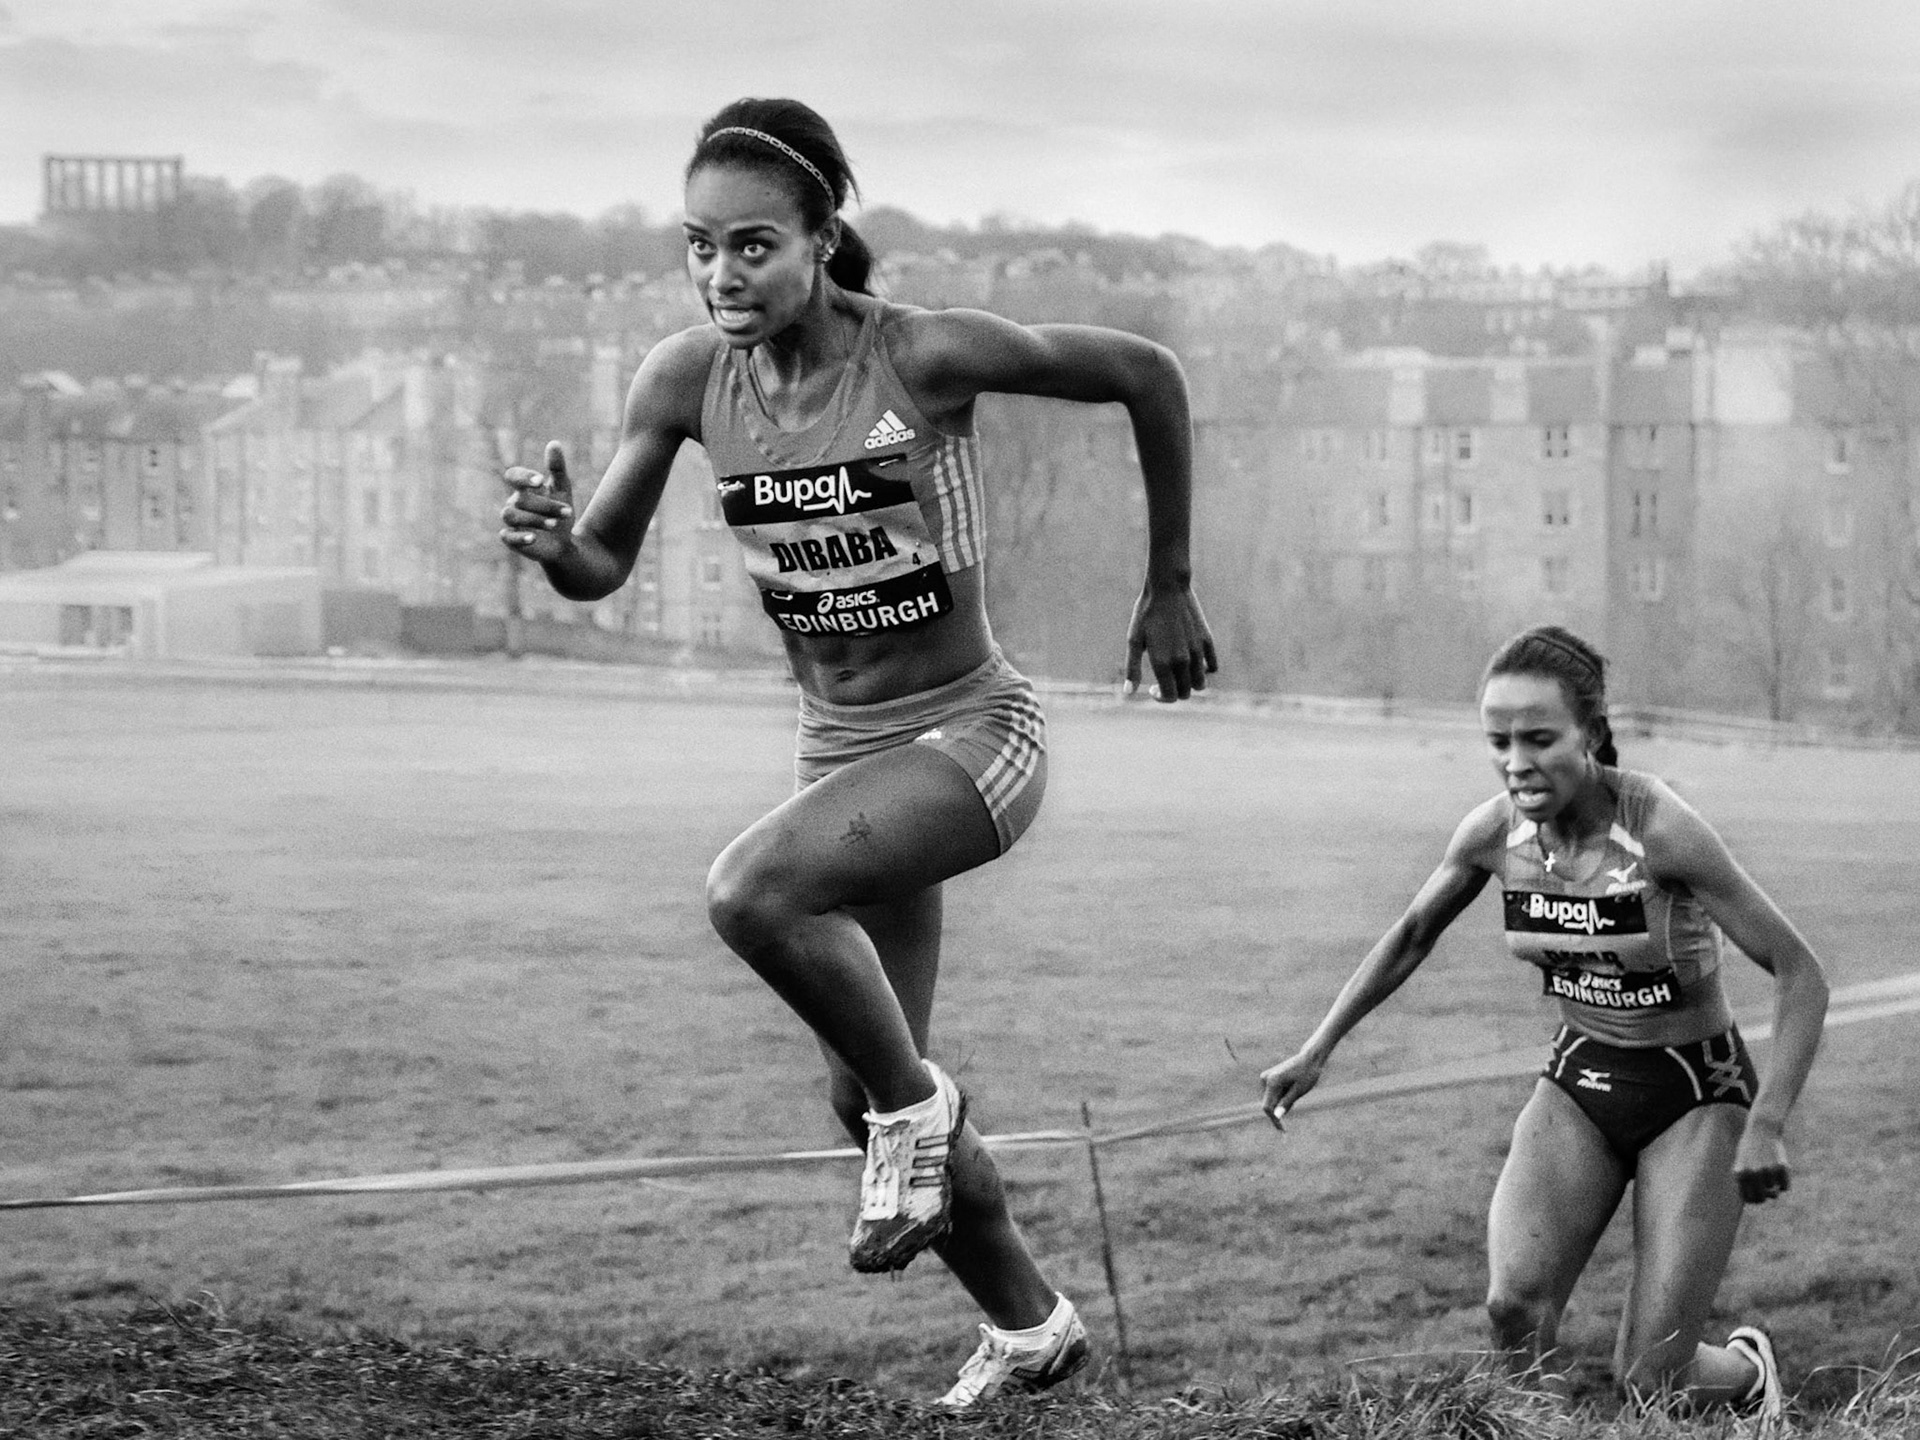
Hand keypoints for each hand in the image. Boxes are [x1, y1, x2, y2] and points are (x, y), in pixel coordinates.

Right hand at [499, 440, 575, 562]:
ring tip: (555, 524)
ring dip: (533, 518)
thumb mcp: (563, 489)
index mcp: (524, 489)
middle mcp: (514, 503)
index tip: (540, 481)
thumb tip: (554, 443)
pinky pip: (507, 536)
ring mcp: (511, 522)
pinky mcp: (511, 540)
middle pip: (519, 499)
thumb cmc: (560, 512)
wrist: (564, 543)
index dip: (523, 477)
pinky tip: (533, 537)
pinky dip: (519, 537)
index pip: (513, 476)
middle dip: (545, 505)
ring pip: (510, 515)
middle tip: (568, 511)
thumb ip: (557, 468)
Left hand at [1124, 582, 1217, 702]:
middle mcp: (1183, 661)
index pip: (1170, 696)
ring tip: (1179, 673)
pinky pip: (1212, 666)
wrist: (1168, 587)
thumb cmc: (1146, 613)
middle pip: (1186, 693)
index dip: (1161, 697)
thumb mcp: (1134, 640)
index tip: (1153, 688)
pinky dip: (1205, 670)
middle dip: (1175, 692)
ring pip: (1201, 683)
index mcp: (1163, 663)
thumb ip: (1132, 669)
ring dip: (1190, 684)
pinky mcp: (1207, 641)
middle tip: (1164, 681)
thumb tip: (1128, 693)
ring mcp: (1198, 651)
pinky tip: (1192, 661)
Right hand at [1259, 1048, 1323, 1131]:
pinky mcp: (1269, 1077)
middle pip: (1269, 1104)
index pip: (1268, 1107)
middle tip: (1297, 1100)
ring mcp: (1266, 1077)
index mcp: (1272, 1082)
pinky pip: (1274, 1094)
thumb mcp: (1299, 1091)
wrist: (1310, 1058)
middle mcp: (1265, 1079)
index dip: (1274, 1120)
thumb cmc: (1307, 1074)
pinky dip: (1282, 1096)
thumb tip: (1276, 1117)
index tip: (1283, 1130)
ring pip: (1272, 1099)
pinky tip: (1293, 1086)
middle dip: (1280, 1109)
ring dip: (1282, 1101)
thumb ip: (1286, 1103)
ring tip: (1296, 1090)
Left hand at [1733, 1118, 1789, 1203]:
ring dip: (1774, 1184)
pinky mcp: (1781, 1167)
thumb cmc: (1750, 1147)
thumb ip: (1747, 1182)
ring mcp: (1767, 1171)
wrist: (1761, 1128)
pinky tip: (1780, 1171)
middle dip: (1766, 1196)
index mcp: (1740, 1174)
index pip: (1748, 1198)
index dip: (1754, 1200)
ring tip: (1770, 1168)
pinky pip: (1785, 1187)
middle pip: (1762, 1198)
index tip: (1759, 1197)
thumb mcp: (1742, 1163)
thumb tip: (1764, 1198)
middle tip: (1769, 1191)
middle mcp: (1753, 1174)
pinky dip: (1784, 1183)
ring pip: (1774, 1190)